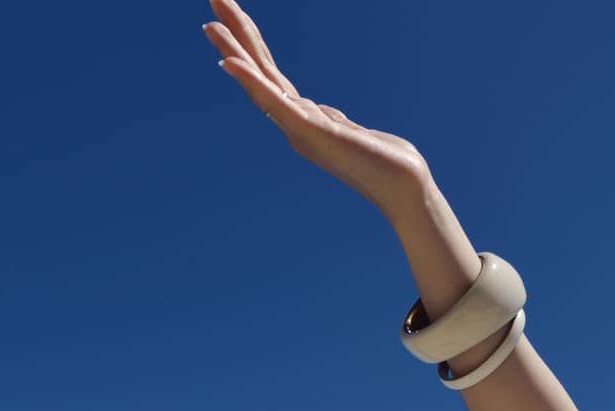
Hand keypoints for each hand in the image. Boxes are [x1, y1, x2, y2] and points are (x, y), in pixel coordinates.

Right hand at [202, 0, 433, 217]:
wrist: (404, 189)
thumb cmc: (383, 162)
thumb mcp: (347, 130)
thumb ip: (329, 118)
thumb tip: (320, 111)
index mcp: (300, 119)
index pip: (268, 74)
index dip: (249, 44)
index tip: (230, 14)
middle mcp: (293, 123)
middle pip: (258, 70)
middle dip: (236, 34)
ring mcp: (300, 128)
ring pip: (260, 83)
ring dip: (235, 52)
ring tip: (211, 25)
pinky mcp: (312, 132)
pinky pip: (276, 102)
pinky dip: (252, 82)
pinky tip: (231, 63)